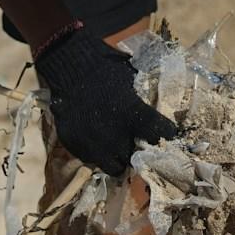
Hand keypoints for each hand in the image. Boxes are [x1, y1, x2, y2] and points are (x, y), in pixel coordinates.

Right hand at [34, 28, 179, 176]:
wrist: (70, 66)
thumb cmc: (105, 68)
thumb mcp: (131, 81)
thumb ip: (141, 102)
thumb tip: (155, 110)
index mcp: (134, 116)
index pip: (162, 135)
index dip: (165, 135)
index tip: (164, 132)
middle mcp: (116, 137)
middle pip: (136, 159)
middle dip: (137, 151)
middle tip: (133, 141)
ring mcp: (94, 145)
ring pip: (113, 167)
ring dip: (117, 158)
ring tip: (114, 146)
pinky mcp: (76, 147)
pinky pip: (91, 159)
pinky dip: (95, 152)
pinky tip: (94, 138)